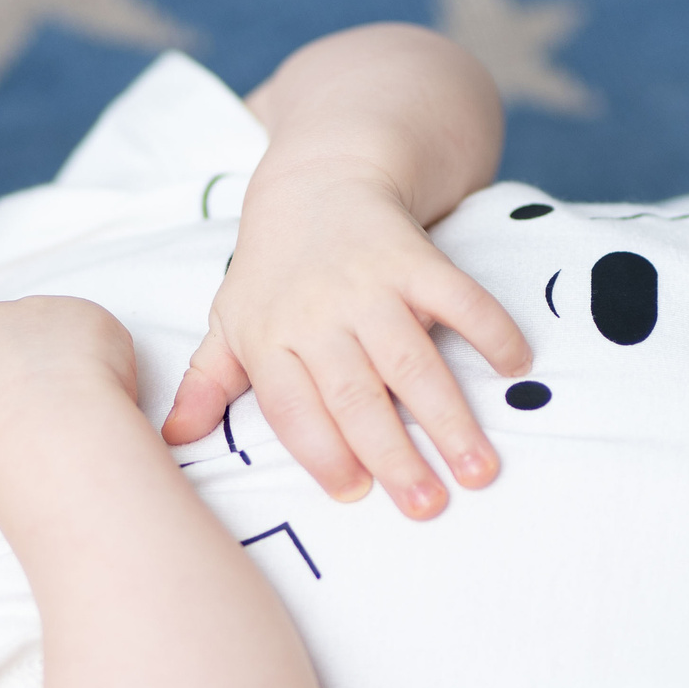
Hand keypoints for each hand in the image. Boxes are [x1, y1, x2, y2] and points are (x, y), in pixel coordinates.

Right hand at [0, 296, 139, 513]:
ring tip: (71, 415)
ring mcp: (29, 312)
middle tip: (34, 423)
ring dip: (53, 366)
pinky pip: (89, 336)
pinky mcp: (79, 313)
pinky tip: (100, 399)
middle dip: (9, 377)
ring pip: (42, 335)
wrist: (48, 444)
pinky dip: (98, 362)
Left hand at [162, 161, 529, 518]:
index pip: (294, 409)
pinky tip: (517, 368)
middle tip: (427, 507)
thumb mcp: (230, 323)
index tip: (356, 494)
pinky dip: (491, 330)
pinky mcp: (417, 257)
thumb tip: (171, 441)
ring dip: (450, 417)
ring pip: (411, 360)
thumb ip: (209, 384)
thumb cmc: (272, 271)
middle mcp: (318, 313)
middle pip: (356, 396)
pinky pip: (459, 298)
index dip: (323, 452)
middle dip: (393, 455)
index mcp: (269, 338)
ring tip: (479, 470)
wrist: (317, 180)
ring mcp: (369, 284)